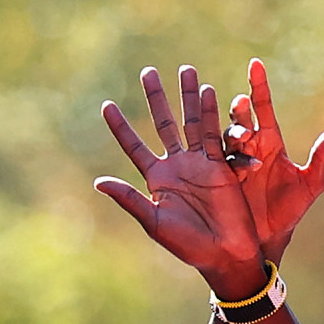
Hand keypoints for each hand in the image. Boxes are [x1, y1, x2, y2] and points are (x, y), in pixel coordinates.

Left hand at [96, 66, 264, 298]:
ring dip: (187, 97)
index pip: (133, 146)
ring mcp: (199, 162)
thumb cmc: (188, 245)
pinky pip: (214, 134)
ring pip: (191, 122)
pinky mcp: (221, 164)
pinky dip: (210, 113)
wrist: (225, 254)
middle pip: (163, 123)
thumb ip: (129, 199)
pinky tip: (207, 91)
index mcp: (157, 179)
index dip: (120, 126)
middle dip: (156, 98)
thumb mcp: (154, 222)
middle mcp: (176, 165)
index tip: (106, 105)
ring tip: (186, 69)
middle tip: (148, 71)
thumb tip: (98, 182)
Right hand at [222, 58, 323, 264]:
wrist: (270, 240)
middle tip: (240, 104)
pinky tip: (231, 161)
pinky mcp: (219, 178)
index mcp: (270, 142)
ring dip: (230, 132)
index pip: (263, 106)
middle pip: (241, 119)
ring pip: (225, 137)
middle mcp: (249, 147)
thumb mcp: (310, 186)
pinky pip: (217, 162)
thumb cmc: (290, 212)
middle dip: (239, 110)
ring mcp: (232, 161)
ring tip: (240, 135)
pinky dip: (221, 156)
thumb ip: (321, 158)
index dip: (258, 85)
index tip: (254, 63)